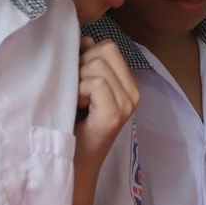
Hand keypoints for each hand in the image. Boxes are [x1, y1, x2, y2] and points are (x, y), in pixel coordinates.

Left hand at [76, 38, 139, 165]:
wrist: (72, 166)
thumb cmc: (72, 127)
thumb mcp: (79, 87)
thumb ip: (86, 62)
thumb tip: (85, 38)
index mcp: (127, 84)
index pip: (108, 46)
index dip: (86, 55)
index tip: (76, 79)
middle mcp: (133, 92)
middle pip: (104, 50)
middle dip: (81, 65)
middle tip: (75, 91)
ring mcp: (127, 103)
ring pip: (97, 65)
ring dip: (77, 80)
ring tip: (76, 100)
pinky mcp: (115, 114)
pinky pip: (95, 83)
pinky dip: (79, 91)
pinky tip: (77, 107)